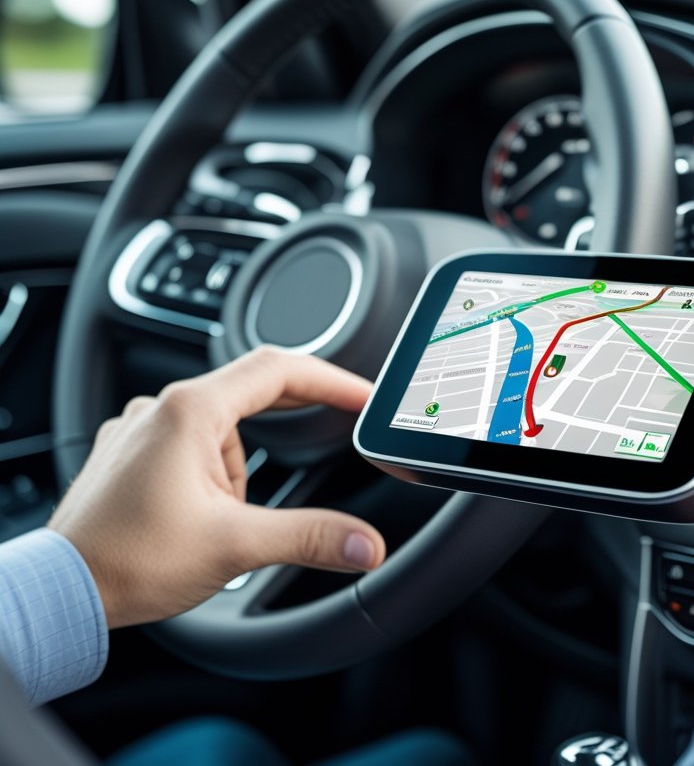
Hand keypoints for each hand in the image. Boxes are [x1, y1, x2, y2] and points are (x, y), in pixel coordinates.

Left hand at [49, 346, 386, 628]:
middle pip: (253, 392)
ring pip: (221, 429)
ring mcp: (140, 429)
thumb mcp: (235, 546)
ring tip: (227, 521)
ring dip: (243, 466)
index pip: (280, 369)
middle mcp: (161, 408)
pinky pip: (190, 446)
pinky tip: (204, 512)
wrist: (59, 592)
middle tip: (326, 443)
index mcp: (189, 411)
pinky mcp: (129, 454)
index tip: (363, 398)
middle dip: (295, 423)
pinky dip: (213, 472)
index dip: (333, 380)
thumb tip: (365, 543)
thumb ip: (310, 538)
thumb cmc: (127, 561)